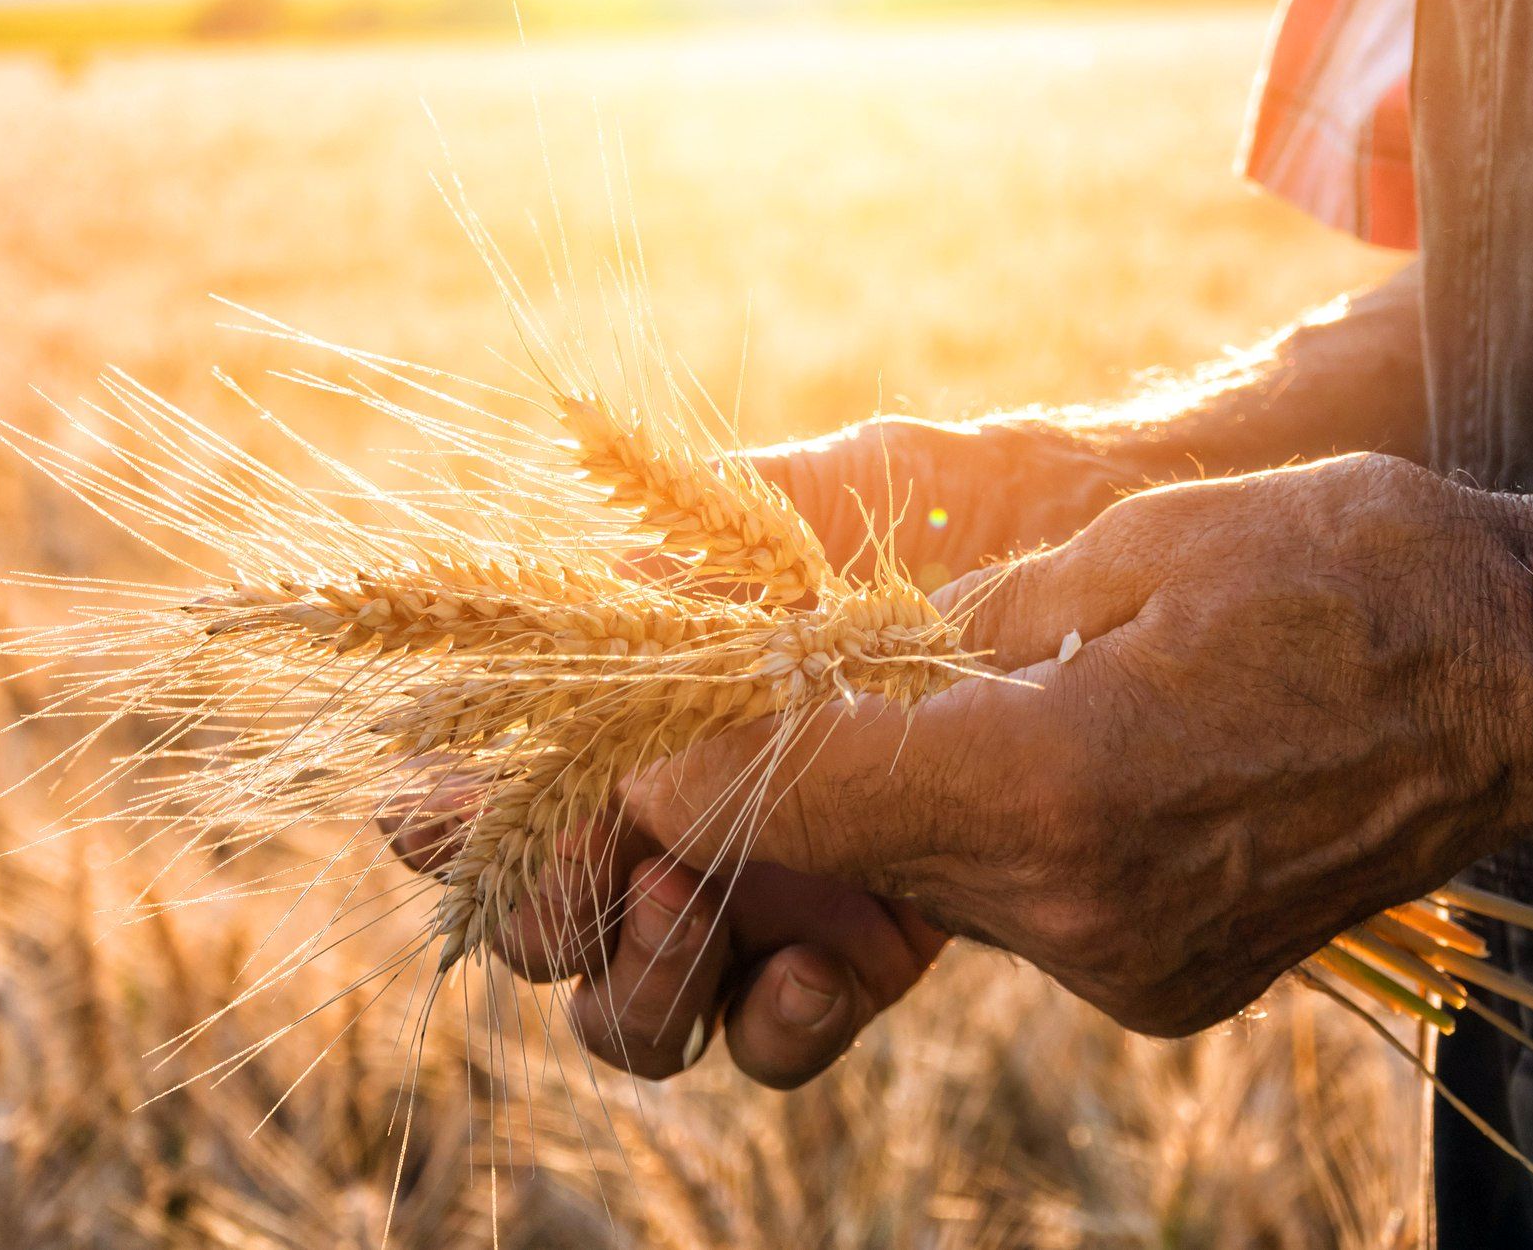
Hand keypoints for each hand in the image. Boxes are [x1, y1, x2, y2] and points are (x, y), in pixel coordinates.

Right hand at [388, 416, 1140, 1084]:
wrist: (1094, 538)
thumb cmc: (937, 498)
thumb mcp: (788, 507)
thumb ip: (668, 569)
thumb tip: (551, 624)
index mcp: (641, 712)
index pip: (497, 793)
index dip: (445, 821)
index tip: (438, 811)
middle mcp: (683, 813)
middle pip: (549, 926)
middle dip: (543, 916)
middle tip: (596, 872)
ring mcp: (768, 886)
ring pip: (640, 1005)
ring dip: (638, 983)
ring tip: (695, 907)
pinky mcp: (863, 942)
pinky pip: (776, 1034)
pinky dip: (773, 1023)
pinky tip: (822, 973)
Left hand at [625, 455, 1532, 1035]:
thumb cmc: (1345, 567)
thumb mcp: (1128, 549)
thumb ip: (955, 630)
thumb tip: (822, 666)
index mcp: (1059, 778)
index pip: (805, 792)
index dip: (692, 764)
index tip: (631, 737)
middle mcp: (1080, 906)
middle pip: (854, 854)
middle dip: (784, 786)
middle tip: (736, 709)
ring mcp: (1127, 965)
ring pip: (933, 889)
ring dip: (896, 810)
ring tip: (912, 709)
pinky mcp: (1163, 985)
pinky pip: (1021, 912)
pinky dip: (994, 844)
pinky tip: (1038, 758)